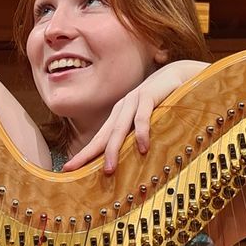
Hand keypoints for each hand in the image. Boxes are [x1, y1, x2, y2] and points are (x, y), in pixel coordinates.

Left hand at [62, 59, 207, 172]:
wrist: (178, 75)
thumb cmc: (161, 101)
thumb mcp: (146, 120)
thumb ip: (136, 136)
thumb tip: (129, 161)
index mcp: (119, 116)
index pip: (98, 139)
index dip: (83, 154)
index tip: (67, 169)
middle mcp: (122, 109)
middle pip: (102, 135)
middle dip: (88, 153)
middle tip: (75, 170)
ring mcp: (133, 101)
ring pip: (119, 129)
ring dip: (113, 149)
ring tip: (109, 169)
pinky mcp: (148, 96)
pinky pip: (142, 117)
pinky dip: (141, 133)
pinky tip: (142, 148)